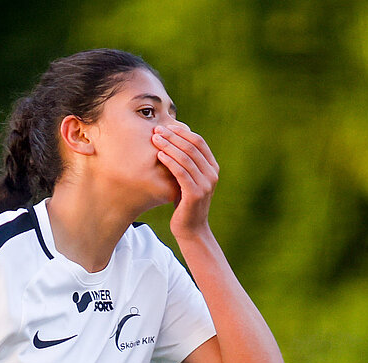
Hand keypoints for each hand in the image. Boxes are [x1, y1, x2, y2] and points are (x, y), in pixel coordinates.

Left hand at [152, 120, 217, 237]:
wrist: (191, 229)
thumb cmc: (186, 203)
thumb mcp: (189, 180)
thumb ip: (187, 163)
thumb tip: (172, 140)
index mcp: (212, 168)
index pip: (198, 141)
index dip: (181, 131)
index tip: (165, 126)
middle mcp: (212, 174)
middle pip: (191, 147)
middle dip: (172, 136)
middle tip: (157, 129)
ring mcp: (205, 184)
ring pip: (186, 158)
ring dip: (168, 146)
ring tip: (154, 139)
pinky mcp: (195, 194)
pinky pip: (181, 172)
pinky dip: (170, 161)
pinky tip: (159, 155)